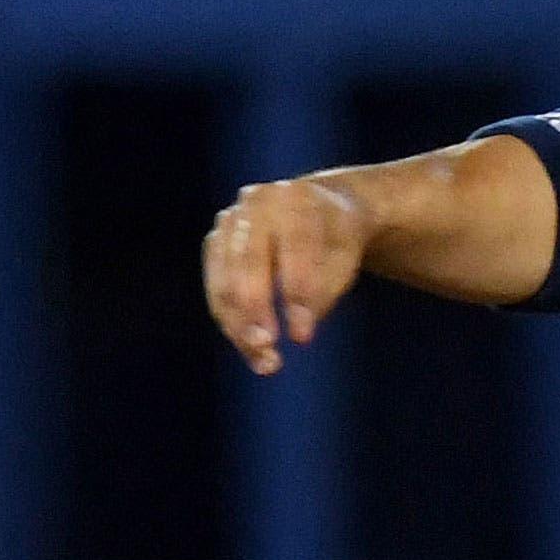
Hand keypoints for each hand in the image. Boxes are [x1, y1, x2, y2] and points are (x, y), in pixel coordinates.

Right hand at [201, 174, 373, 374]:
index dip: (298, 293)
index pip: (296, 247)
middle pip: (248, 263)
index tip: (304, 336)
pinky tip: (252, 348)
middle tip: (270, 349)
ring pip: (225, 281)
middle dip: (256, 311)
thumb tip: (298, 333)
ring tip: (265, 361)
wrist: (318, 210)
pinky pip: (215, 288)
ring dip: (240, 326)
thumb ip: (325, 289)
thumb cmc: (336, 239)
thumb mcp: (345, 256)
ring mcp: (229, 222)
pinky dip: (232, 322)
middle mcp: (256, 204)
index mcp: (296, 198)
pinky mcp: (214, 243)